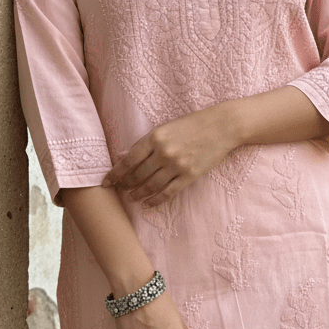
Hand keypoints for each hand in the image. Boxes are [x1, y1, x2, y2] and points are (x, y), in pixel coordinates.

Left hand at [102, 104, 238, 205]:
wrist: (221, 126)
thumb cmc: (192, 124)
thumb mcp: (166, 127)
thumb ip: (147, 143)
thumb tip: (125, 157)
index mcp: (155, 138)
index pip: (128, 160)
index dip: (115, 173)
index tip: (106, 182)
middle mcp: (164, 152)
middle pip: (137, 175)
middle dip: (125, 184)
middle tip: (120, 189)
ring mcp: (177, 165)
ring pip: (151, 186)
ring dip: (138, 194)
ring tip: (131, 198)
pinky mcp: (189, 175)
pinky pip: (168, 193)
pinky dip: (156, 200)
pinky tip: (148, 204)